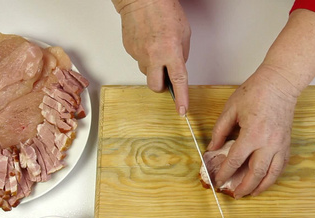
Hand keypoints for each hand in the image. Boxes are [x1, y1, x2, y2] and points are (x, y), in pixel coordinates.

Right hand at [114, 0, 190, 114]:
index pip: (178, 81)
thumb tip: (177, 67)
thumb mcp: (184, 33)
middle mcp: (153, 56)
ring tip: (157, 49)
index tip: (182, 110)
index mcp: (170, 52)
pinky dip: (145, 55)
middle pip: (156, 86)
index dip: (181, 98)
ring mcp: (139, 54)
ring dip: (153, 67)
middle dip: (162, 85)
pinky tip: (148, 42)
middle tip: (167, 76)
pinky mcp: (129, 50)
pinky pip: (139, 59)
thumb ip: (182, 54)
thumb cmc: (164, 10)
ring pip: (147, 72)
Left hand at [208, 65, 298, 197]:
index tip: (218, 180)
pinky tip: (266, 180)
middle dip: (244, 187)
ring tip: (252, 193)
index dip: (225, 173)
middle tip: (235, 195)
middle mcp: (268, 143)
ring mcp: (280, 144)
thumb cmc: (256, 92)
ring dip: (261, 187)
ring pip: (271, 173)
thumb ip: (220, 131)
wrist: (280, 83)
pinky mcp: (286, 143)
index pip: (235, 161)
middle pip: (255, 173)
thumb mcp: (231, 109)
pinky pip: (281, 165)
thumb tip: (212, 148)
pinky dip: (273, 176)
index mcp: (252, 134)